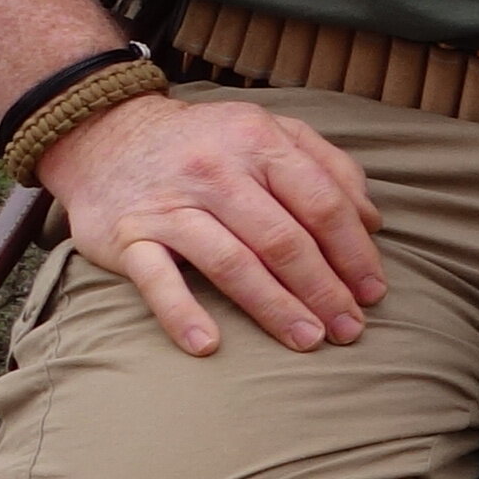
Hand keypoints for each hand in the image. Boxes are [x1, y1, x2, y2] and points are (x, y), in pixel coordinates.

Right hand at [41, 91, 388, 355]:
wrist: (103, 134)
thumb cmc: (207, 143)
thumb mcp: (270, 132)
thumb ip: (329, 166)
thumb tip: (373, 221)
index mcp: (259, 142)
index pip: (322, 203)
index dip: (354, 252)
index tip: (374, 291)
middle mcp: (216, 170)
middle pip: (283, 239)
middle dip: (324, 290)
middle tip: (350, 328)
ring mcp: (170, 205)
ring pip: (232, 262)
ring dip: (274, 307)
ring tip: (308, 340)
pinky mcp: (128, 236)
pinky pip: (157, 280)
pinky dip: (182, 314)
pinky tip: (210, 346)